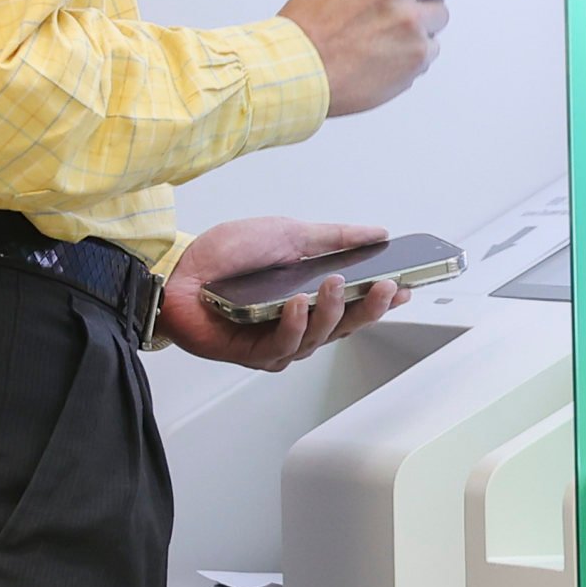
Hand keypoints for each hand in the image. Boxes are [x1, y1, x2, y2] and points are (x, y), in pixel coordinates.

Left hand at [158, 217, 408, 372]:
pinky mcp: (253, 353)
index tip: (408, 286)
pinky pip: (283, 345)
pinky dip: (295, 324)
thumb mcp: (287, 233)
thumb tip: (376, 233)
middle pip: (345, 326)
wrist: (177, 270)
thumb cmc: (224, 256)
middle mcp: (297, 324)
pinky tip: (297, 304)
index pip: (355, 304)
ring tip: (335, 286)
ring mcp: (276, 342)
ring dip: (332, 311)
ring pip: (319, 338)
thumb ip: (332, 237)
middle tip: (388, 288)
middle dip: (371, 308)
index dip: (383, 299)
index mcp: (309, 297)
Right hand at [282, 0, 454, 117]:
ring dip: (420, 23)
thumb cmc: (309, 24)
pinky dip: (412, 52)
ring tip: (383, 33)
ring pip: (439, 15)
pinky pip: (431, 47)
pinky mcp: (417, 53)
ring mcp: (410, 19)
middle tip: (402, 2)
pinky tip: (384, 53)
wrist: (299, 68)